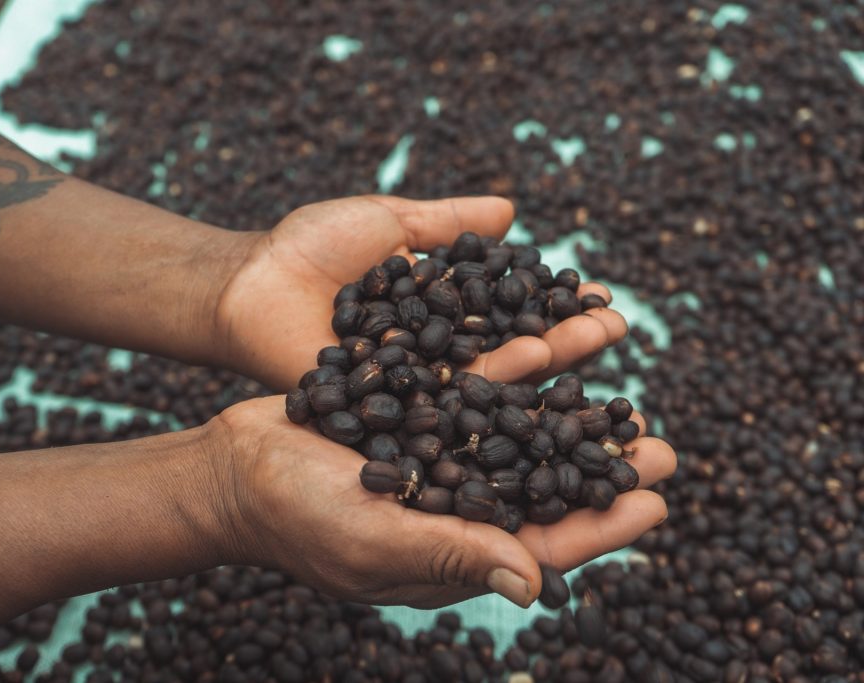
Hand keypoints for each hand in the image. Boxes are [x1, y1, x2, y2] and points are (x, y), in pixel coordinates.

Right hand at [208, 396, 675, 608]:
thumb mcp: (369, 539)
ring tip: (622, 392)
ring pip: (517, 434)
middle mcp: (452, 506)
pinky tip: (550, 345)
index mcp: (449, 552)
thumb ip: (448, 555)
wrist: (234, 464)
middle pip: (543, 487)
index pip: (541, 545)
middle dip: (600, 468)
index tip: (655, 502)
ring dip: (569, 414)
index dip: (600, 525)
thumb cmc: (292, 515)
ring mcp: (435, 459)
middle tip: (663, 446)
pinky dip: (513, 371)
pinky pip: (474, 390)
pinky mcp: (414, 414)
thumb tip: (532, 584)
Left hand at [215, 195, 627, 389]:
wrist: (249, 282)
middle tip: (617, 323)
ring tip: (596, 341)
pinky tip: (538, 372)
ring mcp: (415, 389)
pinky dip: (493, 390)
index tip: (596, 291)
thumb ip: (447, 223)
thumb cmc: (309, 248)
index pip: (509, 314)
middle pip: (510, 352)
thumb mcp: (389, 224)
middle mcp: (435, 358)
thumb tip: (513, 210)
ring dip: (545, 364)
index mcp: (438, 319)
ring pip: (490, 380)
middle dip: (565, 338)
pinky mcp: (391, 415)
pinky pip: (446, 404)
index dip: (551, 304)